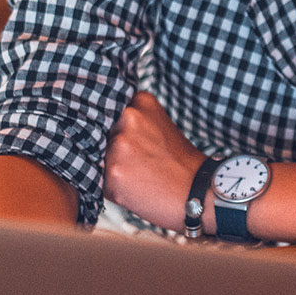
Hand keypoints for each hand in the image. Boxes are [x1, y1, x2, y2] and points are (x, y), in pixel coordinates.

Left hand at [104, 93, 205, 231]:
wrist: (198, 192)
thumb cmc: (180, 163)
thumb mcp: (159, 126)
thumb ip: (132, 123)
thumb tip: (97, 130)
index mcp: (140, 102)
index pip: (109, 113)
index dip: (119, 132)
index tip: (133, 144)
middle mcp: (128, 118)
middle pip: (102, 135)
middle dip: (115, 151)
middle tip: (142, 164)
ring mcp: (120, 144)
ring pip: (100, 158)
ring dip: (113, 170)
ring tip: (140, 177)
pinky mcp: (113, 172)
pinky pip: (100, 181)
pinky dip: (114, 189)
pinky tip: (136, 189)